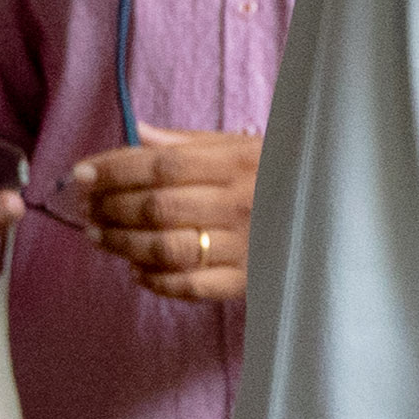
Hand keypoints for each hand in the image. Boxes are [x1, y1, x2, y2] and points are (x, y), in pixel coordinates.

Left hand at [63, 128, 262, 308]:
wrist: (337, 216)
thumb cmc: (280, 176)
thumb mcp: (244, 147)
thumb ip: (188, 143)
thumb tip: (136, 132)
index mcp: (236, 163)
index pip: (161, 165)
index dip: (114, 169)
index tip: (81, 174)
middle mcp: (238, 203)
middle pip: (156, 207)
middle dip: (109, 208)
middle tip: (85, 208)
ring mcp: (243, 245)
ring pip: (166, 248)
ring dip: (122, 245)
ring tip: (99, 237)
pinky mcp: (246, 281)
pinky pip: (190, 286)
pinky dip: (155, 281)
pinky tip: (136, 271)